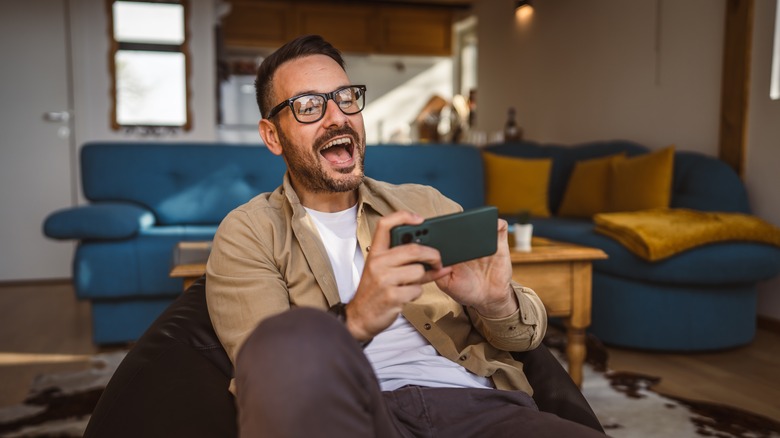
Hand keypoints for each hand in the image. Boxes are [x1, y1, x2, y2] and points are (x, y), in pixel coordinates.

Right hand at [346, 211, 451, 341]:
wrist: (360, 317)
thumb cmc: (375, 292)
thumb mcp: (383, 271)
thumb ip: (404, 260)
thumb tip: (432, 255)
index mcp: (375, 253)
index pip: (385, 225)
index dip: (403, 217)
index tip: (419, 219)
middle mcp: (378, 263)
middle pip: (414, 249)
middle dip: (433, 255)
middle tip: (438, 261)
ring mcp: (384, 279)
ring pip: (418, 271)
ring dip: (422, 279)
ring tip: (412, 284)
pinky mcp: (392, 296)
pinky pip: (417, 289)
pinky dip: (416, 293)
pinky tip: (406, 296)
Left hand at [435, 218, 517, 317]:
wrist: (489, 298)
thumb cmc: (466, 290)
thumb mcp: (445, 283)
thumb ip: (437, 271)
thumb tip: (432, 256)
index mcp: (452, 250)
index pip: (445, 233)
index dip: (440, 229)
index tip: (437, 229)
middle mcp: (467, 243)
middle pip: (462, 224)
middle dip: (458, 222)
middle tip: (455, 227)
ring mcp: (483, 242)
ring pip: (481, 222)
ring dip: (478, 219)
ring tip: (474, 223)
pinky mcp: (500, 244)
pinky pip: (500, 227)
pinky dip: (498, 223)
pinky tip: (493, 227)